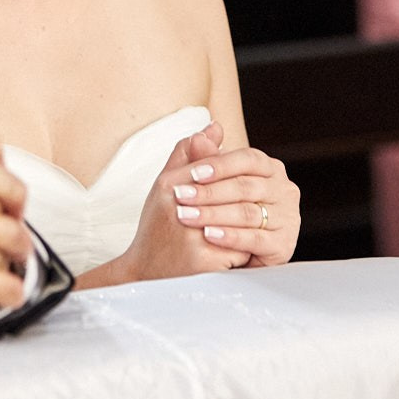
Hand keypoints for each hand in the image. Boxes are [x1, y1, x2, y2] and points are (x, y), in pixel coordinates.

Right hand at [100, 123, 243, 282]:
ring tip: (251, 229)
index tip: (244, 183)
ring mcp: (191, 237)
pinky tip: (241, 254)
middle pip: (233, 194)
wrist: (143, 272)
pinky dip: (244, 252)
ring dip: (249, 226)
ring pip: (241, 222)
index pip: (215, 169)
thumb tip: (215, 126)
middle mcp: (178, 208)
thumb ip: (189, 154)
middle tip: (255, 206)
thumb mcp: (166, 185)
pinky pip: (240, 251)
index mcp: (170, 185)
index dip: (233, 177)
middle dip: (245, 201)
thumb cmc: (158, 226)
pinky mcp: (204, 263)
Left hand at [164, 129, 300, 268]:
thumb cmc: (219, 212)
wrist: (228, 254)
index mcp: (270, 168)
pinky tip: (209, 235)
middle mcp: (284, 189)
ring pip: (248, 212)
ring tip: (186, 216)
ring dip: (213, 214)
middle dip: (209, 192)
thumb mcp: (208, 183)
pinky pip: (255, 239)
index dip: (219, 165)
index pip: (248, 159)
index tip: (192, 173)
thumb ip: (204, 158)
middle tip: (180, 197)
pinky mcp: (284, 245)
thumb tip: (200, 134)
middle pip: (245, 186)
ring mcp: (288, 217)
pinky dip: (230, 237)